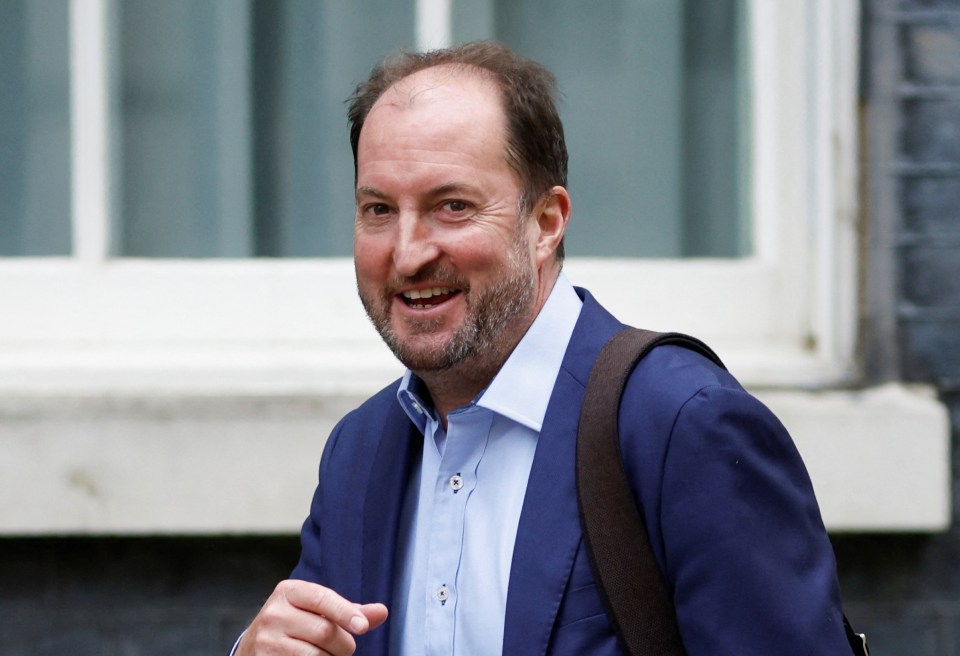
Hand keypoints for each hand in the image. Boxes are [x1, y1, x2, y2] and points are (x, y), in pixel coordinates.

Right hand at [236, 579, 387, 654]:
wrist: (254, 648)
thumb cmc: (294, 626)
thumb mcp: (316, 611)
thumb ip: (348, 611)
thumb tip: (381, 612)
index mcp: (289, 591)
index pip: (321, 598)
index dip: (344, 612)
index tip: (362, 627)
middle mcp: (274, 613)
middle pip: (325, 631)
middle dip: (344, 644)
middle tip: (343, 648)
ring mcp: (267, 640)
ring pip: (316, 655)